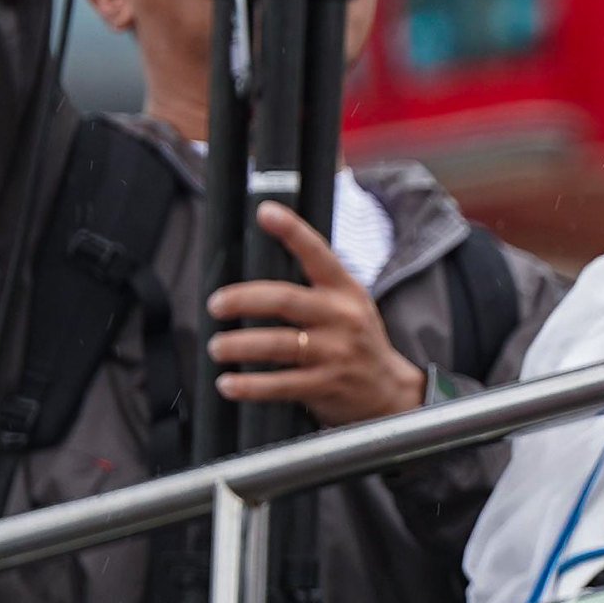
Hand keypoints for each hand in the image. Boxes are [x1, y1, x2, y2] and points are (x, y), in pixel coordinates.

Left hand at [206, 203, 426, 424]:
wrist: (387, 390)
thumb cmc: (356, 341)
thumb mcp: (349, 305)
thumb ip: (315, 288)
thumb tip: (259, 272)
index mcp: (346, 290)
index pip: (318, 253)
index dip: (292, 231)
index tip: (266, 212)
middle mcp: (342, 317)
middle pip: (286, 300)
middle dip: (244, 299)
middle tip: (216, 304)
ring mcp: (335, 352)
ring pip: (279, 345)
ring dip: (239, 345)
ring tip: (216, 347)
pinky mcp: (325, 385)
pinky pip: (280, 385)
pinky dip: (249, 386)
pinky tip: (228, 384)